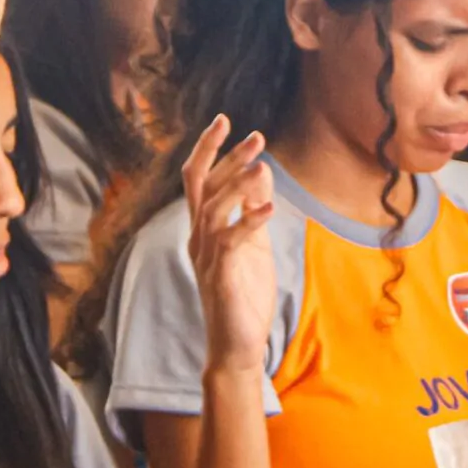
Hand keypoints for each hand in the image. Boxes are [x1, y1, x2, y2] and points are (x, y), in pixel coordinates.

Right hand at [182, 114, 276, 376]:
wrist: (236, 347)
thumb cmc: (242, 297)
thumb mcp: (254, 245)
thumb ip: (252, 210)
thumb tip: (260, 172)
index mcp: (204, 229)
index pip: (199, 180)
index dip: (208, 148)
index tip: (224, 120)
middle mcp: (198, 238)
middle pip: (202, 186)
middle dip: (225, 157)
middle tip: (255, 136)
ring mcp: (206, 257)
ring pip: (212, 209)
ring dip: (237, 184)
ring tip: (261, 164)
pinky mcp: (220, 275)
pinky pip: (230, 241)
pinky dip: (249, 221)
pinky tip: (269, 208)